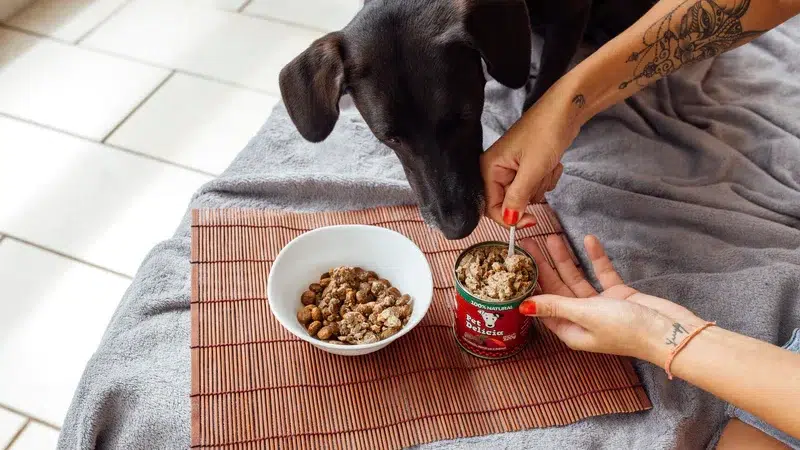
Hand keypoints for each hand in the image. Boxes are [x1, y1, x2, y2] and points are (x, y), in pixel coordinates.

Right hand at [480, 92, 578, 227]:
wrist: (565, 112)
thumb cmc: (545, 133)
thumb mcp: (532, 169)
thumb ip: (517, 198)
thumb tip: (509, 221)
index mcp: (488, 168)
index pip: (490, 206)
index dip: (509, 217)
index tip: (531, 220)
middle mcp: (495, 170)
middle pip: (508, 202)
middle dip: (528, 194)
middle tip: (539, 177)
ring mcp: (511, 169)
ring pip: (524, 196)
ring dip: (540, 186)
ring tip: (546, 166)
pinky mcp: (525, 168)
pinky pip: (533, 187)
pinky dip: (545, 180)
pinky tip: (550, 164)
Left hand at [518, 234, 705, 363]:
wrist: (671, 332)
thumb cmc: (628, 329)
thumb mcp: (586, 314)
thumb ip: (556, 306)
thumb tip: (523, 306)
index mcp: (571, 331)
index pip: (542, 306)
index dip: (530, 285)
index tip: (518, 264)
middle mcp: (583, 319)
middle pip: (557, 288)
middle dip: (544, 266)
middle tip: (529, 243)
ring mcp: (601, 306)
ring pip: (576, 278)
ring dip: (565, 258)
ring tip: (552, 237)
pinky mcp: (618, 295)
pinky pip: (601, 273)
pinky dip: (595, 258)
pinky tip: (588, 240)